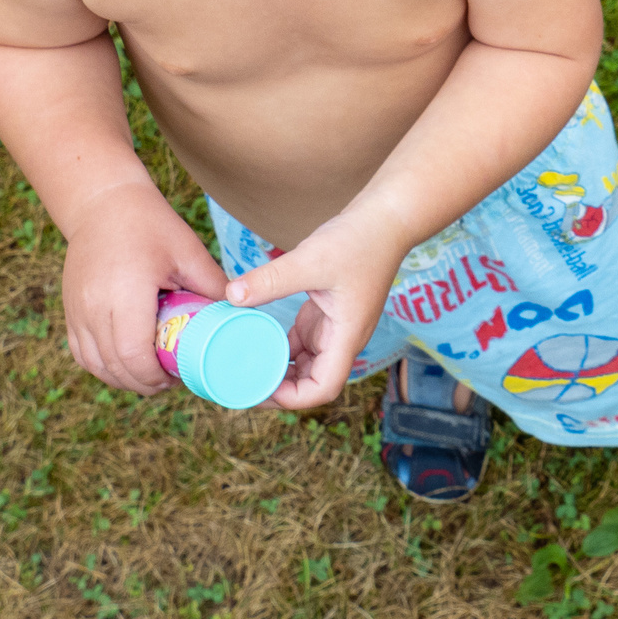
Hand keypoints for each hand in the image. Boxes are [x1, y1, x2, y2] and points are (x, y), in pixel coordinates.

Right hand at [59, 193, 227, 394]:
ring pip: (95, 365)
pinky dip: (103, 367)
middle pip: (115, 367)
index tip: (178, 377)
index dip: (155, 377)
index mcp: (126, 294)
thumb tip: (242, 315)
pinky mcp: (69, 309)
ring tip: (150, 377)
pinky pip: (81, 353)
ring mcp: (77, 310)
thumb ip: (212, 287)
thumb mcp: (188, 252)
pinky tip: (124, 365)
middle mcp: (95, 306)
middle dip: (144, 384)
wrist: (103, 203)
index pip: (134, 355)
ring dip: (122, 379)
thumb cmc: (150, 225)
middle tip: (170, 381)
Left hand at [224, 210, 411, 409]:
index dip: (292, 398)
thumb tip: (231, 295)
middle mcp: (342, 339)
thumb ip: (271, 279)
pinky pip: (301, 343)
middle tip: (239, 384)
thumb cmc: (360, 240)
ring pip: (305, 365)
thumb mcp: (311, 259)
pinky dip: (280, 348)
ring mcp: (334, 328)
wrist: (386, 220)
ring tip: (243, 367)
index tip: (259, 389)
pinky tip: (256, 340)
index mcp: (347, 336)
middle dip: (278, 390)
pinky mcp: (326, 314)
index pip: (324, 388)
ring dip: (278, 370)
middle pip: (312, 383)